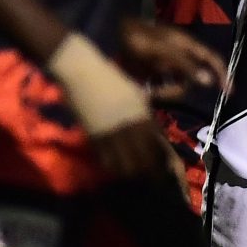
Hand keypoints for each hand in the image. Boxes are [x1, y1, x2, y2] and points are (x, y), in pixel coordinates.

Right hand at [46, 32, 165, 181]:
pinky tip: (114, 167)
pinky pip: (106, 160)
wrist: (81, 72)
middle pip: (145, 160)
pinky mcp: (93, 136)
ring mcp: (111, 133)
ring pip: (126, 165)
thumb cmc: (110, 79)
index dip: (163, 162)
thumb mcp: (136, 96)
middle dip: (149, 170)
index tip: (165, 170)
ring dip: (130, 171)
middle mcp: (130, 127)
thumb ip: (146, 116)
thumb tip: (155, 135)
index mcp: (144, 116)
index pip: (159, 147)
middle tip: (147, 173)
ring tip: (131, 173)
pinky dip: (112, 166)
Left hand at [118, 18, 226, 101]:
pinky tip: (143, 87)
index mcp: (187, 45)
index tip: (229, 94)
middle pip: (193, 78)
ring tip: (145, 89)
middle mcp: (182, 55)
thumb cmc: (136, 37)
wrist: (111, 32)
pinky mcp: (157, 69)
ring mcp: (169, 62)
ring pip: (178, 84)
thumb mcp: (160, 50)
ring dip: (163, 90)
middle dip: (177, 89)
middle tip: (157, 93)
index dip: (223, 75)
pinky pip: (165, 84)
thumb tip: (209, 81)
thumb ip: (185, 65)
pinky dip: (156, 89)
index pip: (213, 60)